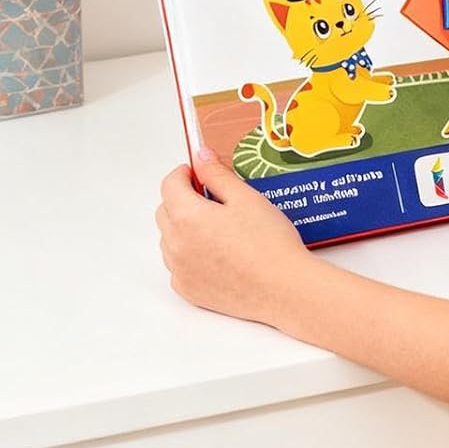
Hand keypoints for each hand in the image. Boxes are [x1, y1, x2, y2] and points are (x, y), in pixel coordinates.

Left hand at [156, 147, 306, 326]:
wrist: (284, 288)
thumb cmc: (270, 244)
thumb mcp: (246, 198)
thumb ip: (217, 175)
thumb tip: (201, 157)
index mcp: (187, 217)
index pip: (169, 185)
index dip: (183, 174)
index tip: (197, 172)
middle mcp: (176, 245)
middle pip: (165, 211)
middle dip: (182, 199)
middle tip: (211, 198)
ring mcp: (180, 270)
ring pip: (169, 239)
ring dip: (183, 228)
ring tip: (217, 228)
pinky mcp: (189, 290)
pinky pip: (178, 265)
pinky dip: (189, 255)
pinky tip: (216, 253)